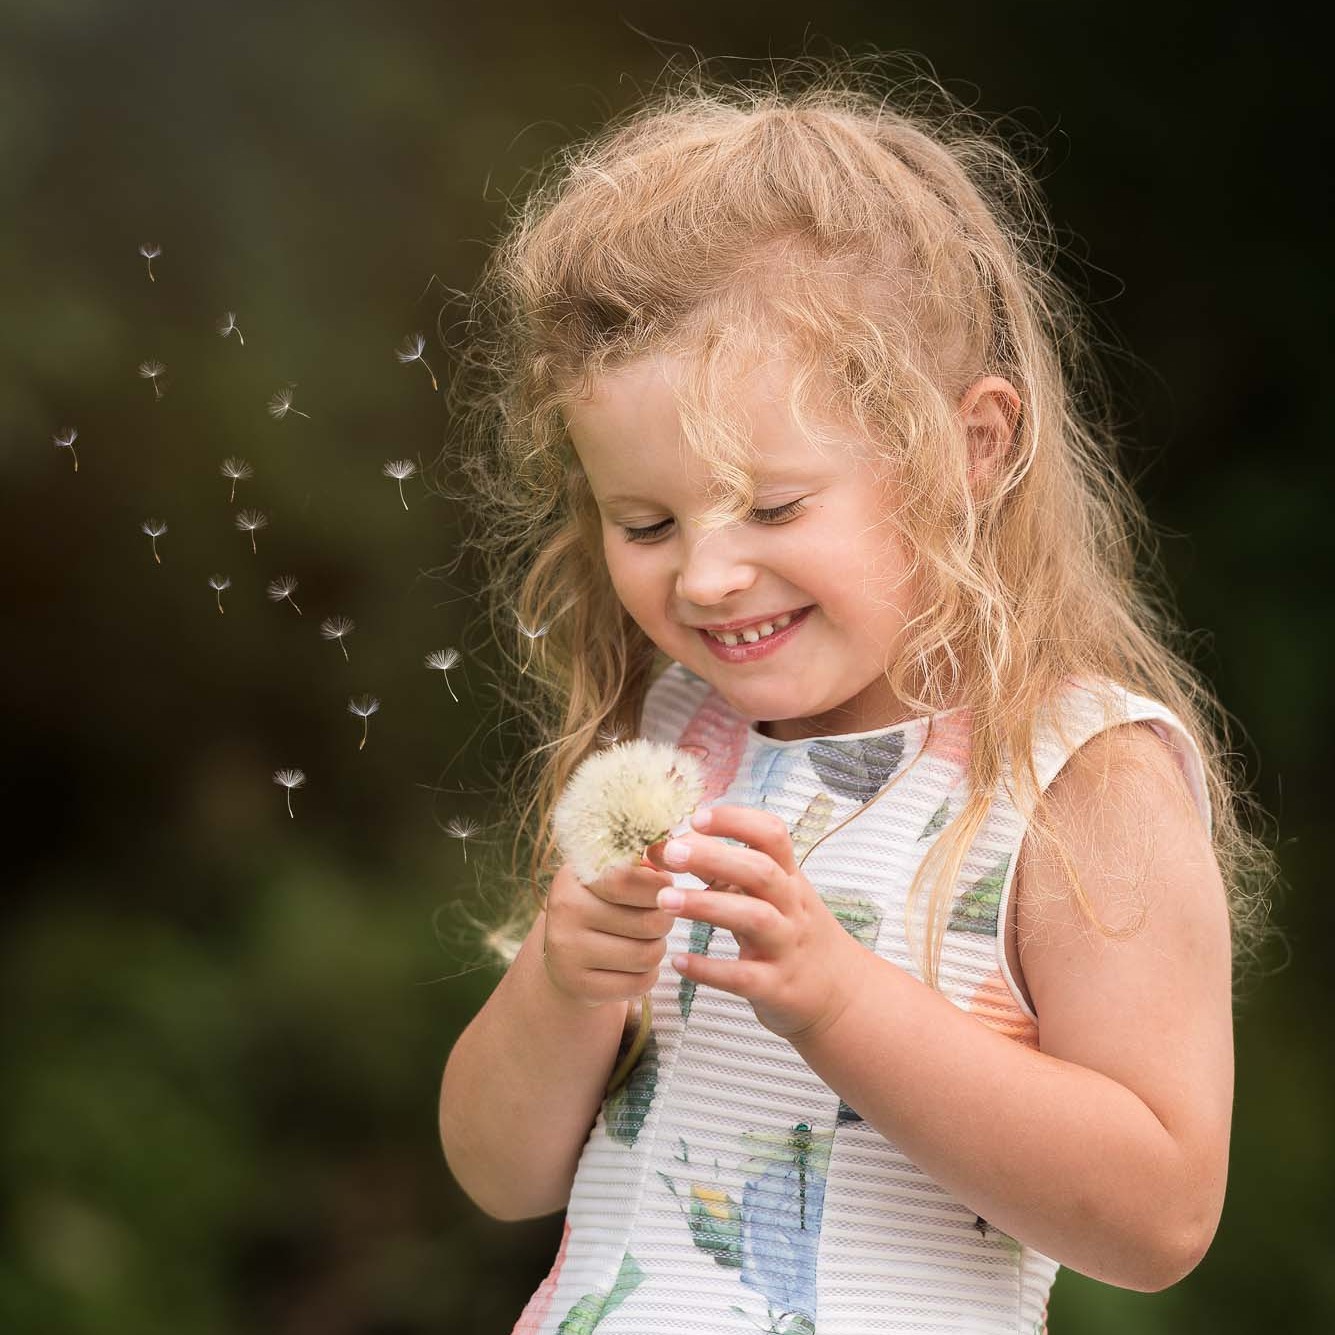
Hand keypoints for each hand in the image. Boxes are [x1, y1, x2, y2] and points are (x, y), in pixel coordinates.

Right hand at [541, 857, 677, 1008]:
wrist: (566, 957)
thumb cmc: (602, 906)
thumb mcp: (611, 877)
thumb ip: (640, 864)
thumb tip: (669, 852)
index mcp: (573, 876)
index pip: (630, 879)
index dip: (660, 885)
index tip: (664, 887)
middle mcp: (564, 911)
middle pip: (650, 921)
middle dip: (664, 921)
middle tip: (656, 918)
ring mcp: (567, 951)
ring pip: (649, 954)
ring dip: (657, 948)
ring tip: (645, 941)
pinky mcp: (579, 986)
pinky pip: (640, 983)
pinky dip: (647, 975)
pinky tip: (633, 966)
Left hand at [648, 804, 870, 1040]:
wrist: (842, 994)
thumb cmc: (791, 932)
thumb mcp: (770, 897)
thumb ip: (725, 871)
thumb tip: (672, 844)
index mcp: (788, 877)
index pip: (772, 835)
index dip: (736, 821)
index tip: (696, 817)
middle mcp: (791, 906)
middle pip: (760, 871)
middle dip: (714, 856)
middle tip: (671, 852)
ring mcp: (786, 946)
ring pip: (754, 917)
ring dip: (707, 905)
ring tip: (665, 900)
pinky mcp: (776, 986)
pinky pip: (743, 977)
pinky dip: (709, 970)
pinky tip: (679, 962)